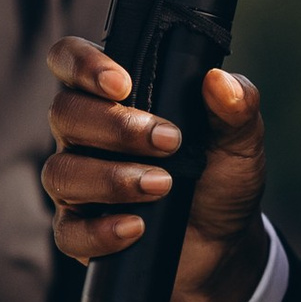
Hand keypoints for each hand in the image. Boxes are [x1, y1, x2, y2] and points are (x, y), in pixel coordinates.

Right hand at [42, 41, 271, 301]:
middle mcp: (84, 134)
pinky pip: (68, 232)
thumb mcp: (240, 138)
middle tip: (169, 142)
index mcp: (112, 95)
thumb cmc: (221, 176)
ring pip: (61, 172)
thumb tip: (218, 80)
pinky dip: (100, 230)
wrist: (225, 242)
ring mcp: (77, 184)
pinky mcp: (79, 231)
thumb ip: (236, 105)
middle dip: (115, 127)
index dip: (82, 64)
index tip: (122, 84)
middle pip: (64, 113)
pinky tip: (136, 227)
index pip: (70, 60)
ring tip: (162, 185)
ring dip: (111, 178)